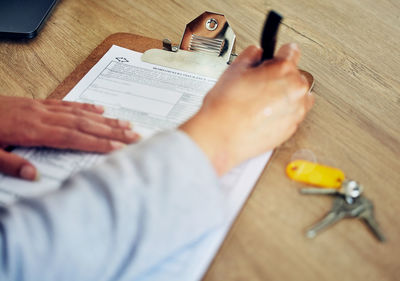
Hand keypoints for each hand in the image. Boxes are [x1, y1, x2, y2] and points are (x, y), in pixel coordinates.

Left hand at [0, 97, 139, 179]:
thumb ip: (11, 165)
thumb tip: (36, 176)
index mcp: (33, 130)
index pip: (74, 138)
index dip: (99, 142)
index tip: (119, 147)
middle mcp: (43, 117)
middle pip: (85, 124)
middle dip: (112, 130)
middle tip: (135, 134)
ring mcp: (42, 108)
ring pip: (80, 113)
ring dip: (105, 119)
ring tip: (125, 123)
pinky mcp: (38, 103)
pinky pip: (67, 104)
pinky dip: (86, 106)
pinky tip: (99, 108)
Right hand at [180, 43, 313, 174]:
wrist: (221, 135)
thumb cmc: (226, 107)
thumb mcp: (234, 69)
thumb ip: (251, 55)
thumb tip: (256, 53)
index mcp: (284, 70)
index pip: (292, 51)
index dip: (279, 53)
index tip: (276, 57)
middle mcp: (295, 90)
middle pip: (296, 75)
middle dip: (280, 77)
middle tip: (260, 84)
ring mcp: (296, 111)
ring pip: (297, 97)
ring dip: (285, 96)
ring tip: (262, 101)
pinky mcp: (291, 129)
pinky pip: (292, 115)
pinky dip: (282, 113)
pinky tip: (263, 114)